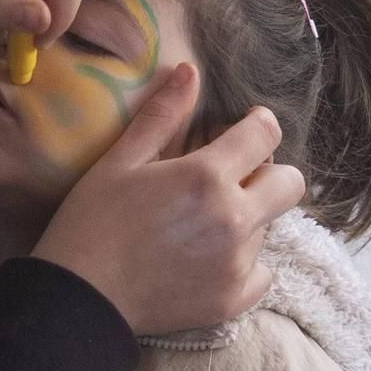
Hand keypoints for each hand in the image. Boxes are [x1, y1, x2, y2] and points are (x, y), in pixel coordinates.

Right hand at [34, 63, 307, 335]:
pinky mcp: (235, 299)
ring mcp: (238, 263)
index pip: (266, 135)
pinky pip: (263, 272)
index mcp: (206, 176)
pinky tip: (208, 259)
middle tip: (231, 179)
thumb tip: (190, 70)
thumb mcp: (121, 162)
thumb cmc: (91, 223)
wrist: (80, 299)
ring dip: (247, 219)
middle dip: (268, 174)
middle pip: (290, 183)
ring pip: (269, 226)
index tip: (245, 130)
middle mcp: (233, 219)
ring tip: (200, 227)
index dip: (258, 126)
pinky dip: (244, 264)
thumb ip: (162, 116)